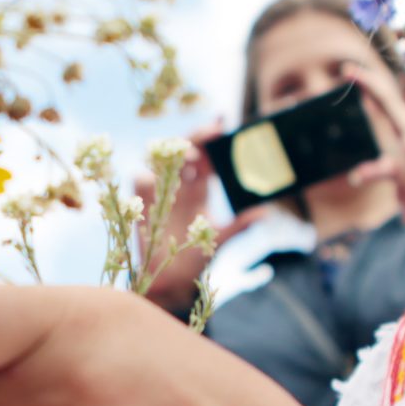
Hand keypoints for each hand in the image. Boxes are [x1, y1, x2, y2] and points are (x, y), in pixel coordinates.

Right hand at [134, 121, 268, 310]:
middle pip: (183, 149)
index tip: (223, 123)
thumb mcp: (219, 239)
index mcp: (199, 189)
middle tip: (211, 132)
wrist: (168, 283)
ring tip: (191, 156)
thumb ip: (239, 225)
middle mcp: (179, 186)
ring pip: (161, 159)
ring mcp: (159, 193)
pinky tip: (160, 178)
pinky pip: (140, 180)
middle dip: (196, 137)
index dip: (212, 138)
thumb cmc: (194, 259)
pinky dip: (148, 175)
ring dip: (173, 152)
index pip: (206, 156)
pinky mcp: (141, 203)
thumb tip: (264, 213)